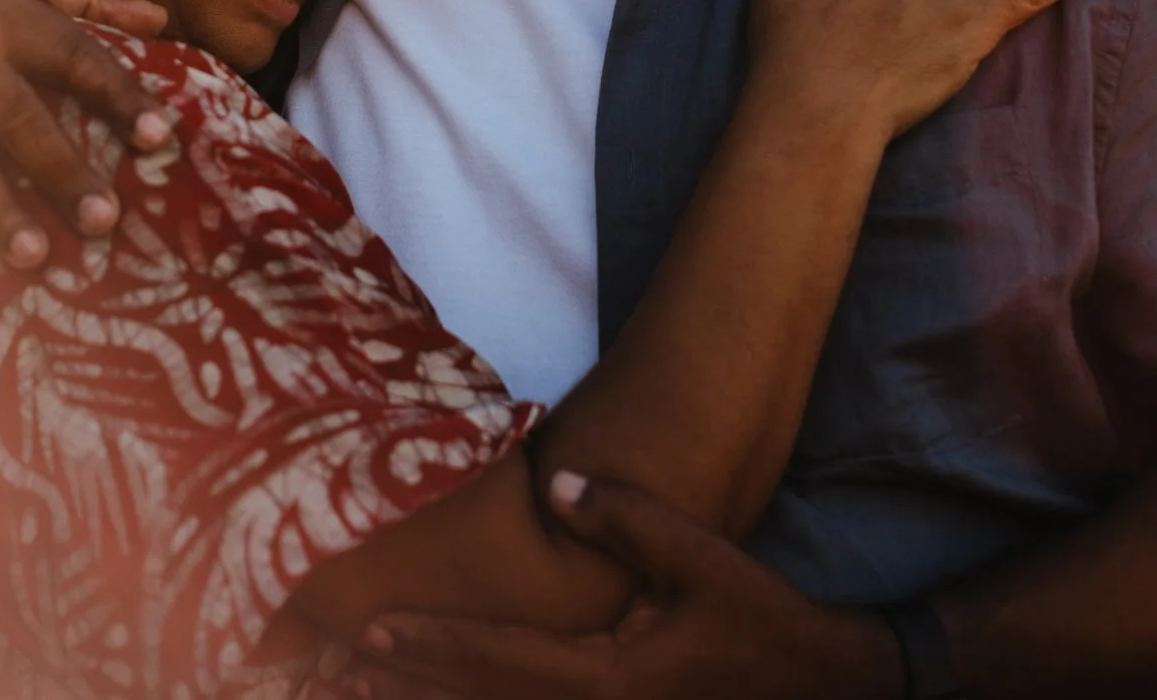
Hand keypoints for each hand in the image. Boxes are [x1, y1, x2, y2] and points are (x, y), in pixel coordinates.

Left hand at [350, 474, 898, 699]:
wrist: (820, 686)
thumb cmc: (762, 622)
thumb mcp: (702, 560)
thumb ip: (627, 519)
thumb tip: (552, 479)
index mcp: (608, 679)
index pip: (497, 659)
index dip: (432, 641)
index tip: (371, 626)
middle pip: (481, 697)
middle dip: (409, 678)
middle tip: (336, 657)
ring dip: (434, 697)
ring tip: (363, 681)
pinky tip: (446, 692)